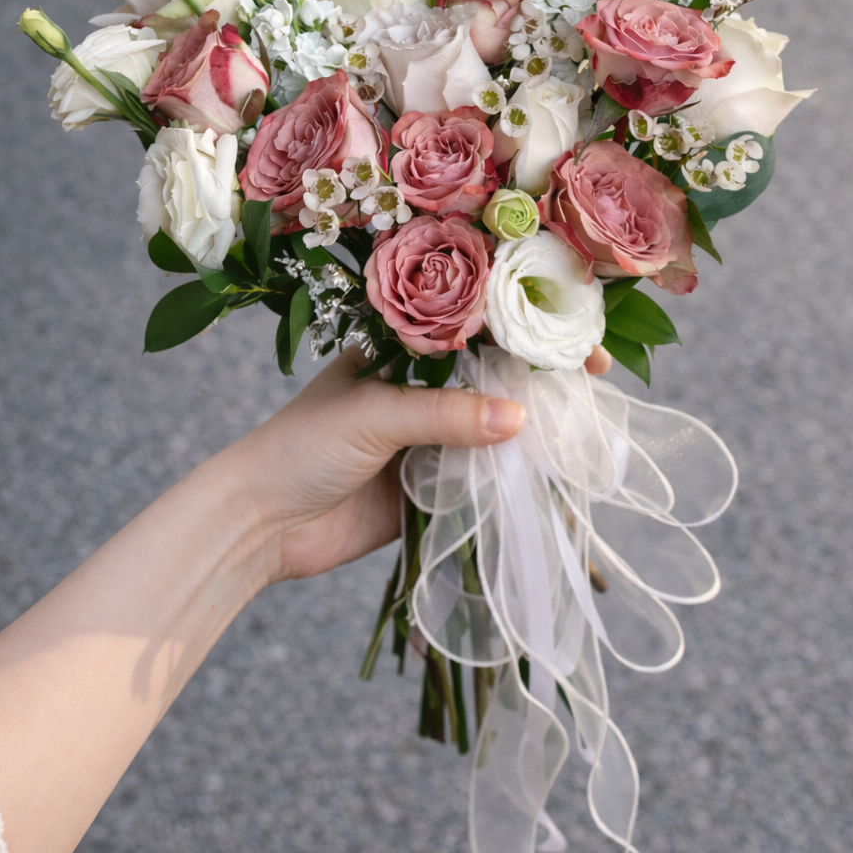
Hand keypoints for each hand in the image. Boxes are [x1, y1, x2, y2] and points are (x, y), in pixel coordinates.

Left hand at [223, 343, 611, 586]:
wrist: (257, 526)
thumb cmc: (299, 448)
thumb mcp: (373, 416)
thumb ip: (444, 415)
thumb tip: (520, 419)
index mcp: (398, 350)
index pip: (474, 326)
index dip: (524, 326)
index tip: (573, 335)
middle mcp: (418, 390)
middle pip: (493, 375)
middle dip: (542, 375)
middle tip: (595, 378)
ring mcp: (427, 441)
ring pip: (494, 428)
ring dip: (535, 429)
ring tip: (587, 425)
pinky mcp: (430, 491)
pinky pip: (483, 480)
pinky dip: (515, 477)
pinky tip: (552, 475)